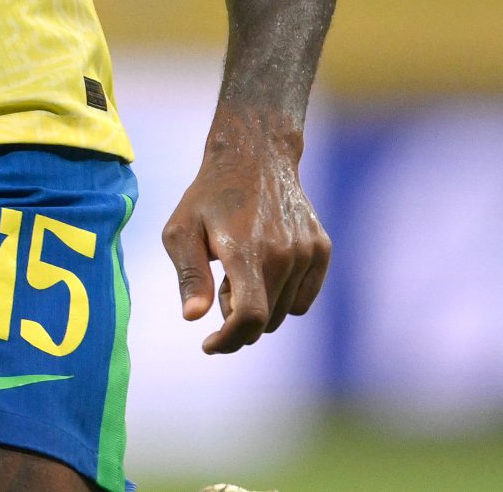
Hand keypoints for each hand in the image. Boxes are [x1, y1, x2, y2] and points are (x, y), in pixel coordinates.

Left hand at [161, 107, 331, 353]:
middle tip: (219, 286)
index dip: (229, 339)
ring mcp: (307, 252)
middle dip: (237, 319)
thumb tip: (193, 317)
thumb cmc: (208, 198)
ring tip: (240, 270)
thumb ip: (189, 276)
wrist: (254, 158)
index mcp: (245, 251)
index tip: (209, 344)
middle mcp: (283, 254)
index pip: (250, 316)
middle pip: (266, 320)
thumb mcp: (181, 231)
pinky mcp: (322, 250)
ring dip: (261, 307)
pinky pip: (304, 299)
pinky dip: (284, 298)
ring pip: (286, 312)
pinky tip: (264, 269)